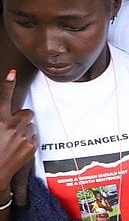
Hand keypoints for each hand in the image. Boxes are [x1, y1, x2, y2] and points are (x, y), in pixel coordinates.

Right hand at [0, 69, 37, 197]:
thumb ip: (0, 118)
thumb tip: (4, 112)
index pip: (4, 98)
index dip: (8, 85)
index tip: (13, 73)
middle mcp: (12, 126)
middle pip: (27, 112)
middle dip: (22, 117)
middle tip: (13, 127)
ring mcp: (23, 136)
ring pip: (31, 125)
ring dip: (24, 130)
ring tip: (13, 140)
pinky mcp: (32, 146)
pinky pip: (34, 136)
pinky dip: (28, 140)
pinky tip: (18, 147)